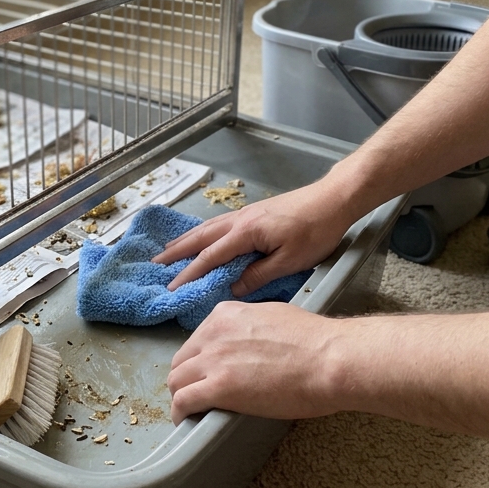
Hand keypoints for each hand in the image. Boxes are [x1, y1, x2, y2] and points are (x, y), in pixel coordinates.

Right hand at [154, 181, 354, 294]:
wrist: (334, 199)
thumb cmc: (316, 230)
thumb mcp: (290, 261)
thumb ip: (259, 275)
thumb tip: (232, 288)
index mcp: (246, 232)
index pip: (211, 256)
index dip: (190, 273)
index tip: (172, 287)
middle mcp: (240, 220)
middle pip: (200, 237)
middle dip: (176, 252)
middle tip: (155, 265)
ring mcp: (245, 214)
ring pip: (207, 227)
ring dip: (185, 239)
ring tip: (167, 250)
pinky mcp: (253, 212)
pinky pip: (218, 223)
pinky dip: (202, 232)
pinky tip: (200, 236)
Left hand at [167, 300, 338, 422]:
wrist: (329, 359)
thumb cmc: (315, 343)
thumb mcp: (272, 317)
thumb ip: (250, 328)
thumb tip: (249, 343)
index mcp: (226, 315)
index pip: (197, 340)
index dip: (200, 360)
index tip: (207, 374)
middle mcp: (214, 333)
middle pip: (182, 360)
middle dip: (186, 378)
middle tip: (197, 395)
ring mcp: (214, 360)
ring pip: (177, 380)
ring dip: (182, 396)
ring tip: (191, 412)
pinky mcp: (219, 387)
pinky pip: (183, 401)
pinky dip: (180, 413)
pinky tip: (187, 421)